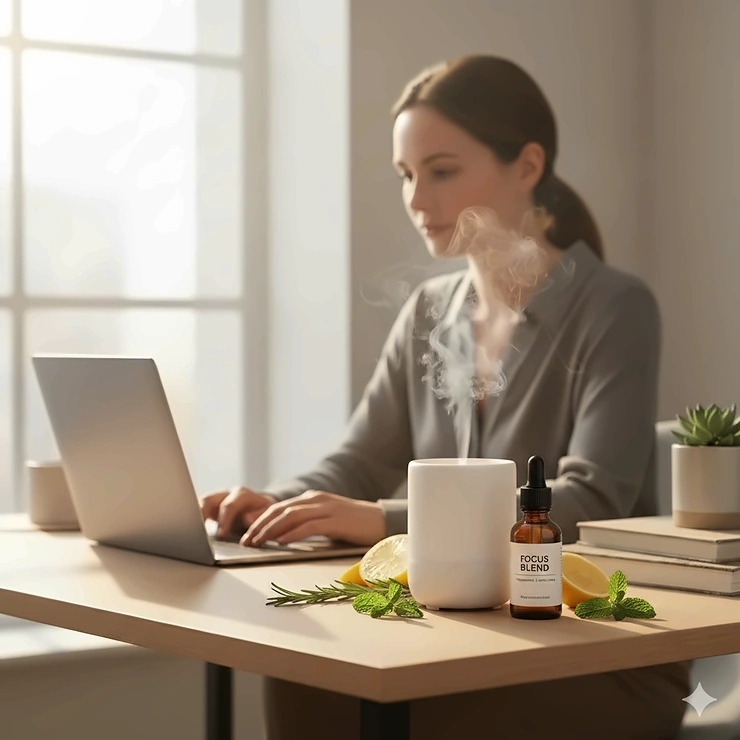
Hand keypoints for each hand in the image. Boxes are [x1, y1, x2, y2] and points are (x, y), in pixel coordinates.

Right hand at [200, 486, 276, 538]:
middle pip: (209, 500)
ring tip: (192, 532)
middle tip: (200, 533)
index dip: (224, 520)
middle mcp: (228, 494)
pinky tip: (193, 531)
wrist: (263, 508)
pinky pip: (199, 511)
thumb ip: (257, 517)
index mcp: (243, 495)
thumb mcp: (266, 515)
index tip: (221, 535)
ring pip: (201, 504)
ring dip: (196, 517)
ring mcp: (218, 499)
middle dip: (203, 516)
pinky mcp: (212, 508)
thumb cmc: (264, 513)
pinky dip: (196, 520)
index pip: (229, 505)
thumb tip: (246, 519)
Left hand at [240, 490, 385, 547]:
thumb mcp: (326, 521)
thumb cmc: (353, 525)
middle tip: (246, 541)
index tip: (246, 535)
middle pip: (280, 510)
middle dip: (259, 526)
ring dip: (270, 530)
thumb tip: (281, 536)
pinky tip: (280, 542)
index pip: (279, 508)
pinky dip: (292, 534)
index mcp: (312, 498)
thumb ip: (306, 523)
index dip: (260, 521)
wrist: (382, 522)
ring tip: (258, 542)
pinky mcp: (336, 520)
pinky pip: (309, 526)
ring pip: (291, 516)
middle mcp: (316, 500)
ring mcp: (326, 508)